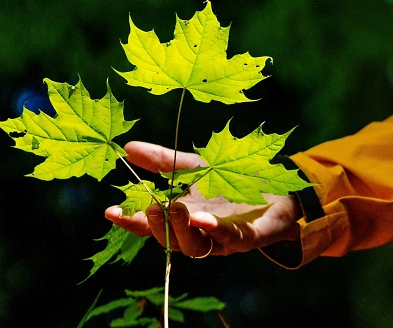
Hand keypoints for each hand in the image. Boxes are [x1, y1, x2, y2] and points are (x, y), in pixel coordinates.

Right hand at [105, 141, 301, 256]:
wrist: (281, 186)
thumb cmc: (233, 179)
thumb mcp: (195, 165)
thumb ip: (163, 161)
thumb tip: (127, 147)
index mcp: (182, 218)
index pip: (151, 225)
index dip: (131, 220)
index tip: (111, 211)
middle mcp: (199, 233)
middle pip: (171, 240)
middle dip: (158, 225)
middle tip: (153, 205)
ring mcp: (222, 239)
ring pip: (196, 247)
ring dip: (183, 230)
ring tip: (175, 208)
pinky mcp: (248, 238)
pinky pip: (230, 240)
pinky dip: (216, 230)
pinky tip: (204, 217)